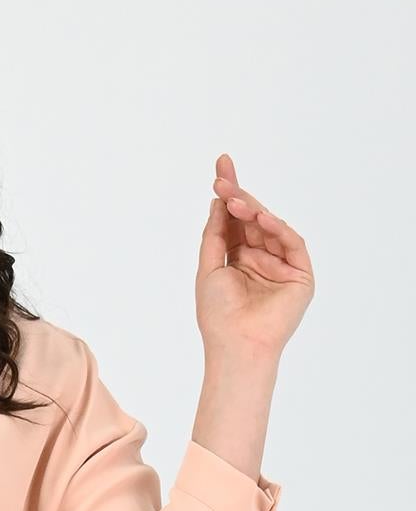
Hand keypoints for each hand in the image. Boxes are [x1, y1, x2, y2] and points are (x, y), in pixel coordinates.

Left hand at [196, 153, 314, 361]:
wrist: (236, 345)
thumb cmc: (218, 315)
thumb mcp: (209, 267)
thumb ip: (215, 235)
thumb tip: (218, 202)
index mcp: (239, 258)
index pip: (234, 220)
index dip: (228, 193)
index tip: (220, 165)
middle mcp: (261, 258)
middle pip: (252, 218)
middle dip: (238, 196)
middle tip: (222, 177)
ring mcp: (282, 265)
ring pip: (270, 227)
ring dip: (252, 210)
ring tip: (234, 199)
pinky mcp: (300, 275)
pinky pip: (291, 243)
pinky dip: (277, 229)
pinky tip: (261, 218)